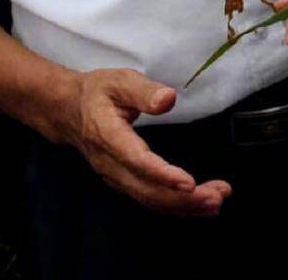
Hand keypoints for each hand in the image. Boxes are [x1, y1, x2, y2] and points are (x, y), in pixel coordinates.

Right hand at [48, 68, 227, 216]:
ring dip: (183, 206)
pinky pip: (148, 199)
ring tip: (216, 202)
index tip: (188, 183)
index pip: (136, 160)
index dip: (162, 174)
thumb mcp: (120, 80)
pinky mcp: (123, 181)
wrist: (69, 111)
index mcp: (108, 136)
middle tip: (218, 196)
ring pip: (149, 199)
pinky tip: (197, 205)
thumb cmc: (98, 93)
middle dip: (183, 198)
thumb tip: (168, 99)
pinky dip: (174, 206)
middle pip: (146, 189)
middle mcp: (110, 164)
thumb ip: (144, 90)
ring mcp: (115, 177)